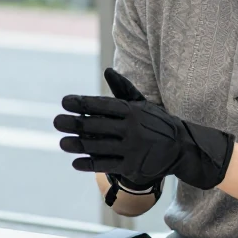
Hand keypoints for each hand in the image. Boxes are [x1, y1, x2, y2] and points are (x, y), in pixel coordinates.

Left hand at [53, 69, 234, 190]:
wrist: (181, 148)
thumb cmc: (155, 123)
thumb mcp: (142, 104)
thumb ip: (123, 89)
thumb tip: (107, 71)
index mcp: (132, 110)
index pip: (103, 105)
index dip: (83, 103)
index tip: (65, 102)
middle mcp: (132, 128)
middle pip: (97, 125)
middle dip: (75, 123)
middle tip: (56, 122)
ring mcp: (132, 148)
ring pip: (99, 146)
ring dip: (78, 145)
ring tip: (63, 143)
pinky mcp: (133, 165)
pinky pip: (107, 165)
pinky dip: (90, 164)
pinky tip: (76, 162)